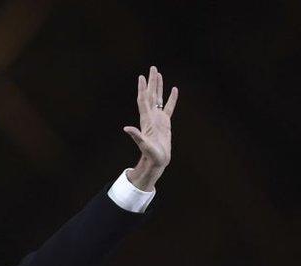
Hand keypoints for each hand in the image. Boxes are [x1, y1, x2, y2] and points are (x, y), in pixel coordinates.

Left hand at [123, 66, 177, 191]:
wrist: (156, 161)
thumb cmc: (150, 155)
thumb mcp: (143, 145)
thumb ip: (136, 136)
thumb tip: (126, 128)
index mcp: (146, 120)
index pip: (144, 100)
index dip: (143, 89)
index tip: (142, 77)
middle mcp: (151, 116)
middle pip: (151, 95)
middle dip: (152, 82)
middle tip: (152, 68)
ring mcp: (158, 119)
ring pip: (158, 99)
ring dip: (158, 87)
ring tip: (159, 74)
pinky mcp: (165, 123)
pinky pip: (169, 108)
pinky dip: (172, 99)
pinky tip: (174, 90)